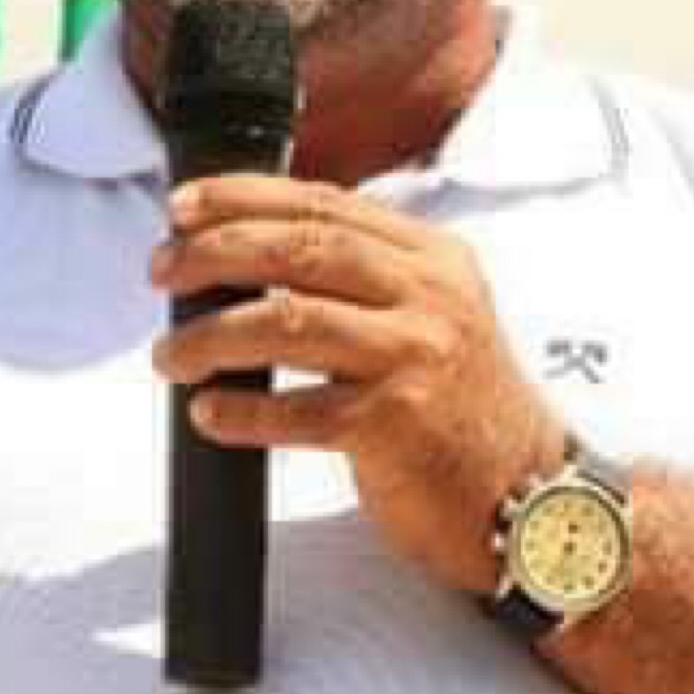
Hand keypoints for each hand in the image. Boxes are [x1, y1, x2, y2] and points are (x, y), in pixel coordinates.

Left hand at [148, 175, 568, 595]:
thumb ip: (365, 277)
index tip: (182, 208)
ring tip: (170, 356)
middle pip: (299, 248)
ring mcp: (417, 358)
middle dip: (215, 252)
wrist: (531, 494)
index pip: (324, 204)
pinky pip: (299, 412)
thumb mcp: (433, 315)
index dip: (242, 198)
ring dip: (211, 336)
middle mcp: (430, 297)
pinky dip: (244, 411)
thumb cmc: (462, 407)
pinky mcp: (399, 426)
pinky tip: (210, 412)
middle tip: (162, 272)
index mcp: (434, 258)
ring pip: (288, 322)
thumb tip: (245, 256)